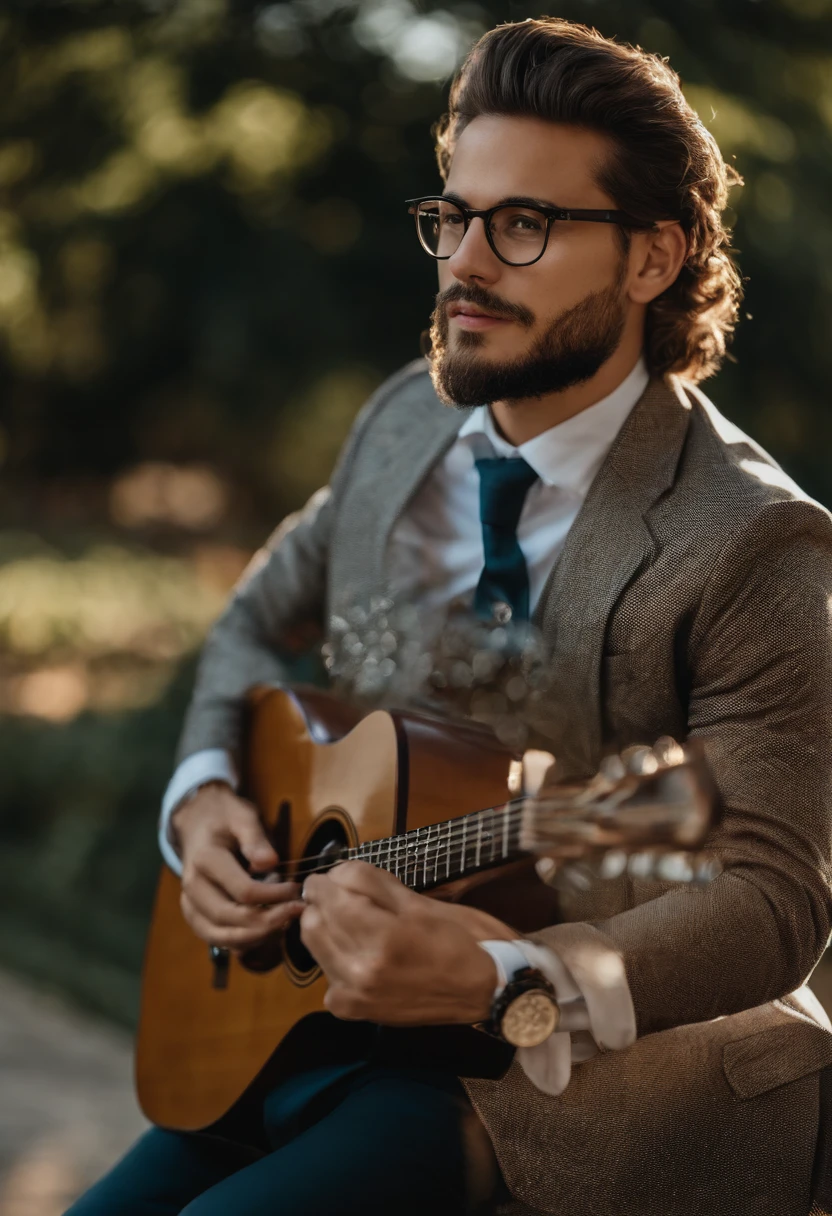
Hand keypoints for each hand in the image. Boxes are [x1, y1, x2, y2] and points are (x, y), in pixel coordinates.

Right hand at [173, 782, 303, 949]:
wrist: (198, 823)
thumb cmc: (225, 817)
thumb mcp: (242, 816)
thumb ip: (256, 839)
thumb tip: (271, 863)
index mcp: (205, 860)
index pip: (243, 891)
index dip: (274, 896)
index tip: (296, 889)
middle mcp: (192, 887)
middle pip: (231, 918)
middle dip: (268, 921)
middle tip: (296, 911)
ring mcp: (190, 904)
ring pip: (222, 936)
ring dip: (256, 936)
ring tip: (284, 923)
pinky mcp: (195, 916)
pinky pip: (217, 938)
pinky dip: (242, 941)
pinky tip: (266, 931)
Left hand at [299, 861, 502, 1025]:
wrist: (488, 992)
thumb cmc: (464, 938)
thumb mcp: (421, 901)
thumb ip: (372, 883)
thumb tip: (336, 873)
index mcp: (383, 938)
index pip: (329, 897)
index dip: (324, 880)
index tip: (331, 875)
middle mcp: (362, 971)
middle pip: (313, 922)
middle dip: (322, 902)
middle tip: (344, 894)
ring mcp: (356, 996)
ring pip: (315, 947)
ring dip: (326, 927)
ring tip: (354, 921)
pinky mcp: (356, 1011)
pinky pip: (328, 976)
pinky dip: (336, 960)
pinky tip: (362, 955)